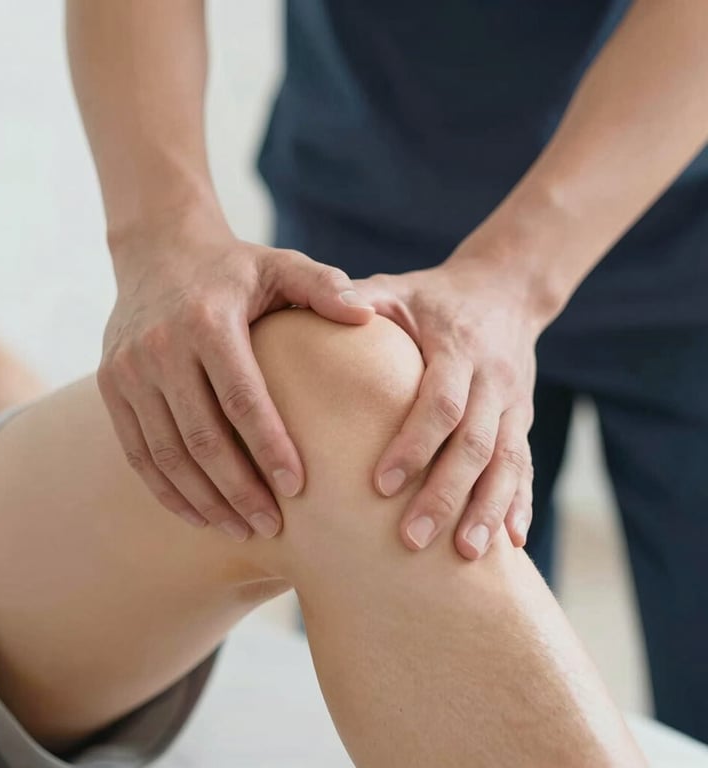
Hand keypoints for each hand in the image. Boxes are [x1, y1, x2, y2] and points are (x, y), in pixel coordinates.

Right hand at [100, 215, 373, 540]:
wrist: (157, 248)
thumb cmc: (233, 266)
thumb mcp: (280, 265)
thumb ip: (324, 287)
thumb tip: (367, 315)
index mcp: (208, 322)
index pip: (242, 399)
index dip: (270, 448)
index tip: (298, 489)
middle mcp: (161, 348)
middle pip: (202, 438)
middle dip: (238, 490)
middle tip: (271, 526)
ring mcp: (128, 370)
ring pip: (166, 454)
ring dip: (203, 500)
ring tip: (240, 530)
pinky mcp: (110, 385)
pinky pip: (136, 451)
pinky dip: (166, 490)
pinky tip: (197, 514)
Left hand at [354, 249, 542, 558]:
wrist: (505, 290)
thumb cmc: (434, 297)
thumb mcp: (399, 289)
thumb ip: (363, 299)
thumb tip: (318, 307)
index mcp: (458, 348)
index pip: (440, 402)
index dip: (414, 444)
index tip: (380, 484)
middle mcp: (492, 379)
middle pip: (474, 444)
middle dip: (446, 494)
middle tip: (411, 540)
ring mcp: (513, 403)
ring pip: (506, 462)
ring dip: (487, 510)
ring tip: (466, 555)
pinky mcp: (521, 420)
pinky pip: (525, 465)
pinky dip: (519, 503)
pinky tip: (513, 542)